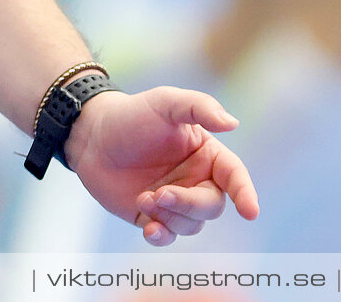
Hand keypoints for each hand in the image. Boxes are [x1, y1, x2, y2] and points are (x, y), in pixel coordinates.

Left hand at [64, 86, 260, 244]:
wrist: (90, 136)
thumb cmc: (131, 115)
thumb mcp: (165, 102)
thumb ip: (199, 107)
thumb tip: (233, 123)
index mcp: (205, 153)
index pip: (233, 175)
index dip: (245, 193)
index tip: (250, 212)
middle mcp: (194, 179)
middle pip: (211, 205)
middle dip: (189, 203)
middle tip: (160, 193)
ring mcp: (174, 199)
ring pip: (190, 224)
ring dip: (169, 216)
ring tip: (143, 197)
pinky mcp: (152, 216)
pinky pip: (167, 236)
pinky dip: (162, 236)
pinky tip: (149, 229)